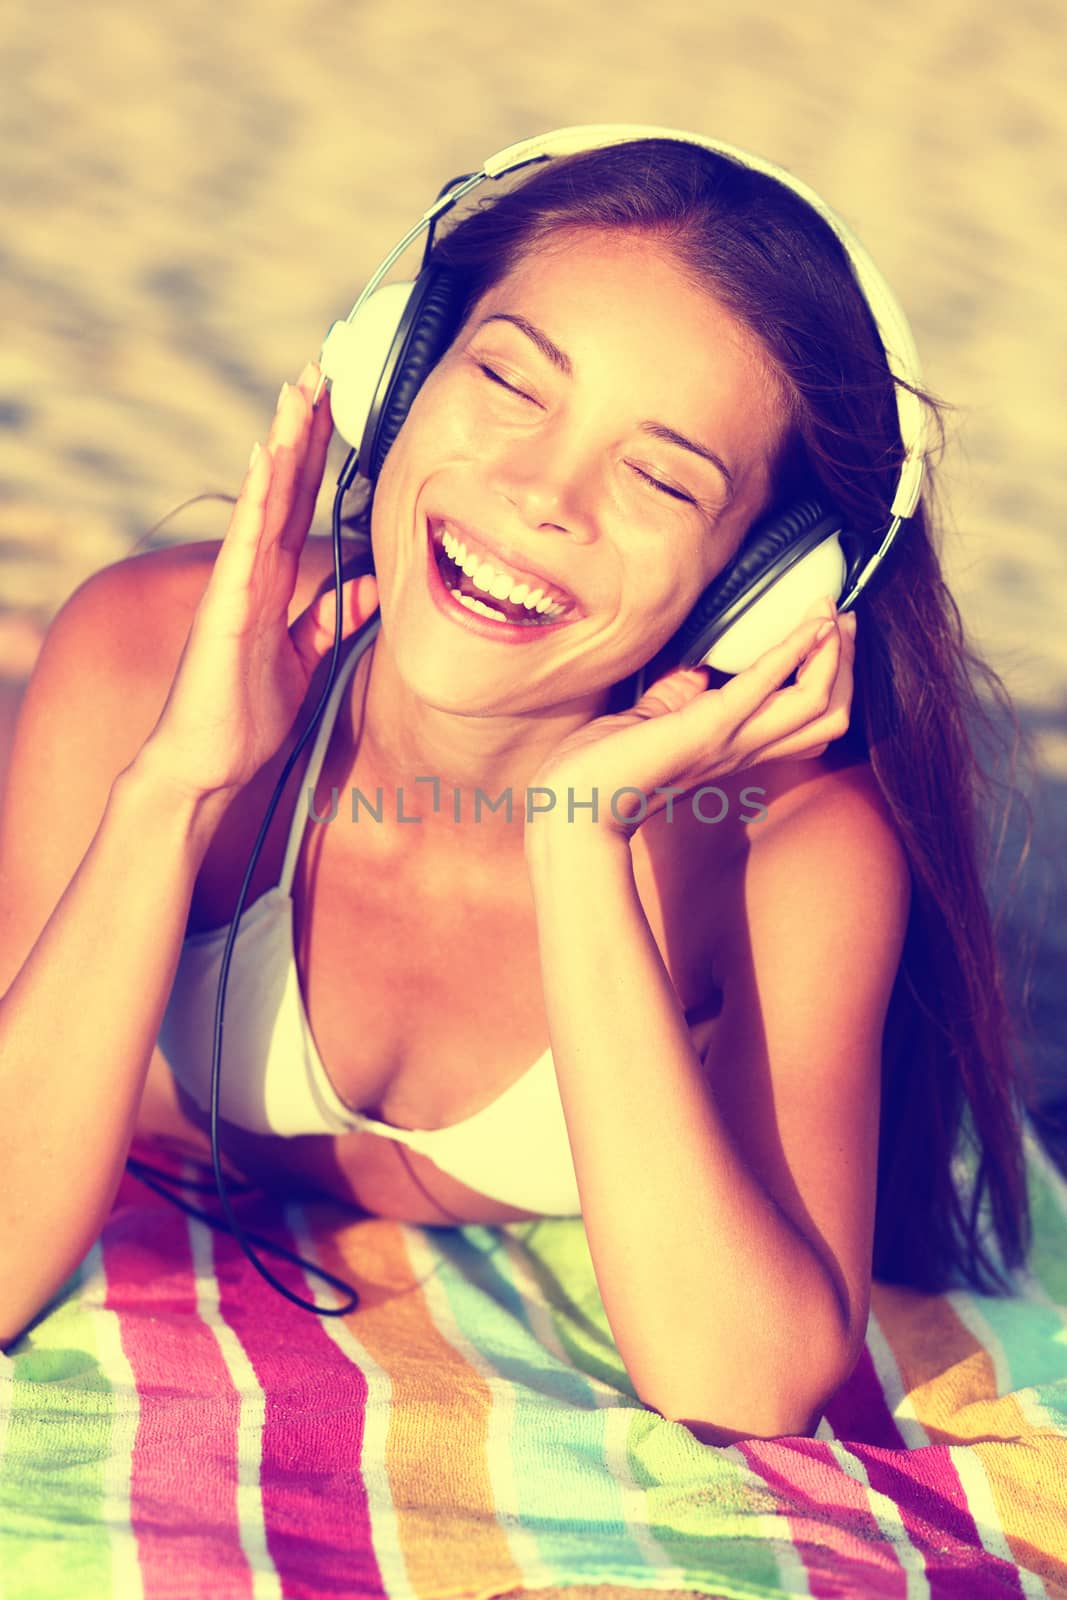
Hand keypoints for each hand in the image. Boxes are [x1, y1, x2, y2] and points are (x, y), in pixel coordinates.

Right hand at [141, 362, 379, 801]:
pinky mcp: (226, 606)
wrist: (207, 764)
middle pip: (283, 488)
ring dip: (282, 445)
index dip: (316, 456)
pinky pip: (247, 544)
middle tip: (319, 370)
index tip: (334, 407)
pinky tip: (268, 456)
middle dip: (302, 430)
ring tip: (296, 391)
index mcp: (274, 584)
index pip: (299, 505)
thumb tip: (372, 583)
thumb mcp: (307, 659)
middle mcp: (254, 573)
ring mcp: (238, 585)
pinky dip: (258, 498)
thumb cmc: (248, 715)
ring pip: (265, 502)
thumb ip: (332, 617)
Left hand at [525, 599, 856, 844]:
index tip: (831, 634)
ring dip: (831, 655)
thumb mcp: (652, 721)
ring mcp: (729, 741)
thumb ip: (680, 696)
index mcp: (733, 749)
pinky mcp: (707, 728)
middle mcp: (742, 750)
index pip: (808, 725)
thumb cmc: (599, 770)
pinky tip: (810, 624)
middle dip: (845, 666)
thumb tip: (698, 668)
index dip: (831, 681)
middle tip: (847, 621)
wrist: (569, 807)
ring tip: (832, 614)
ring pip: (816, 706)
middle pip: (829, 717)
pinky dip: (793, 651)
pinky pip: (765, 686)